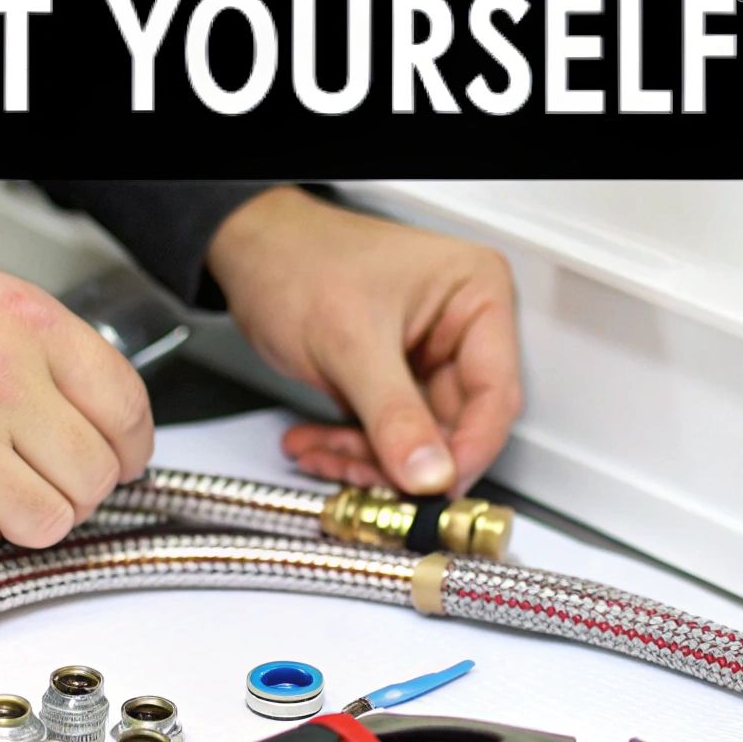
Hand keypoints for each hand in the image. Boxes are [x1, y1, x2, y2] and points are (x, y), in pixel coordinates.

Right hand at [0, 236, 152, 553]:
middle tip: (50, 479)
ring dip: (27, 515)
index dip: (131, 445)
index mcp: (23, 325)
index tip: (121, 457)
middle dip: (78, 486)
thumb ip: (39, 352)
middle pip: (94, 475)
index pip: (125, 406)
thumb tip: (91, 412)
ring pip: (47, 521)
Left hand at [208, 187, 520, 496]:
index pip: (494, 394)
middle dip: (403, 461)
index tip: (435, 490)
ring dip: (368, 458)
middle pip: (456, 424)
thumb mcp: (350, 342)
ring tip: (323, 454)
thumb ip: (393, 414)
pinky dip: (352, 447)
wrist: (247, 251)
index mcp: (476, 296)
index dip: (467, 450)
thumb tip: (429, 474)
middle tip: (369, 483)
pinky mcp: (397, 379)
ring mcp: (429, 355)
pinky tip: (318, 446)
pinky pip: (388, 432)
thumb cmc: (297, 258)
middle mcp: (461, 327)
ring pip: (417, 438)